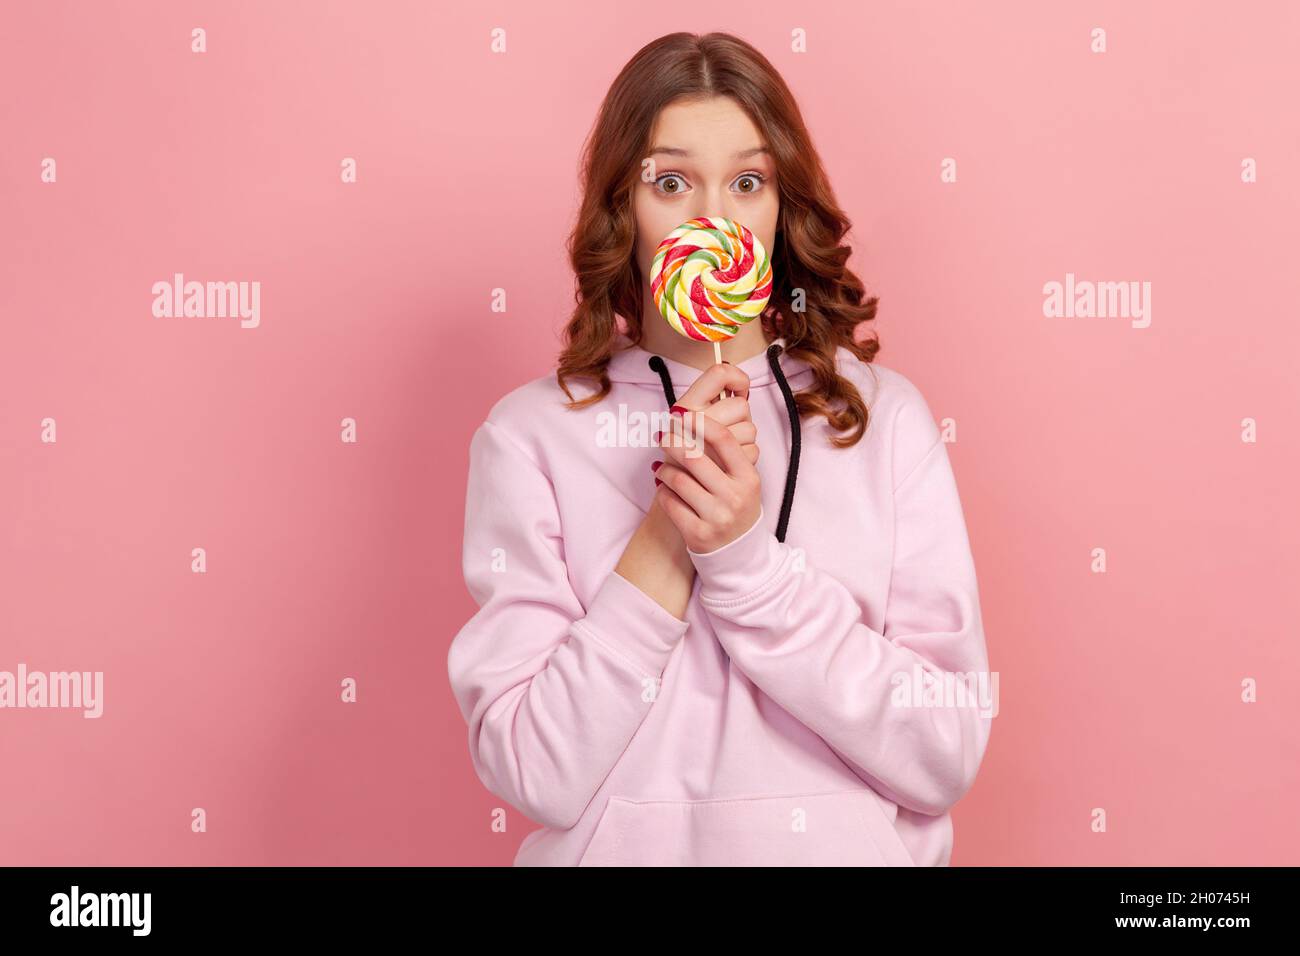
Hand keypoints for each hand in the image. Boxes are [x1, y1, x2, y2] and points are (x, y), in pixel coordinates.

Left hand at [653, 384, 762, 554]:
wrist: (739, 554)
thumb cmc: (737, 507)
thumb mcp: (744, 481)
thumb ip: (729, 455)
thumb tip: (698, 419)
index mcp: (748, 478)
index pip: (724, 440)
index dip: (701, 423)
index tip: (682, 414)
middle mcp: (735, 496)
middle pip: (695, 457)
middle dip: (673, 442)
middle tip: (662, 435)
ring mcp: (717, 517)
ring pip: (679, 480)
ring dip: (665, 469)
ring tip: (661, 466)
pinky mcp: (698, 534)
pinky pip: (670, 504)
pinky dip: (662, 492)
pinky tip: (662, 486)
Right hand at [657, 362, 759, 466]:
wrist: (675, 493)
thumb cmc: (683, 454)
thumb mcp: (686, 421)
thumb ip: (710, 401)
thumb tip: (741, 383)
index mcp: (685, 406)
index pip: (720, 374)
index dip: (736, 378)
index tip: (737, 390)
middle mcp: (695, 422)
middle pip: (741, 405)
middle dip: (740, 417)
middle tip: (725, 429)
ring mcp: (711, 446)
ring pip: (750, 428)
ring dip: (743, 439)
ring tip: (722, 449)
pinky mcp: (726, 467)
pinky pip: (752, 450)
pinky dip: (745, 457)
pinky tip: (726, 463)